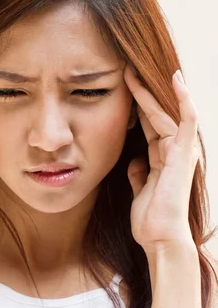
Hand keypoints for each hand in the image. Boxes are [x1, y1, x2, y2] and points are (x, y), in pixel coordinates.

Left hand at [123, 64, 200, 251]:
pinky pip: (186, 119)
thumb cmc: (150, 218)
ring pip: (165, 112)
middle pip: (155, 114)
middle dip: (140, 93)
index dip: (136, 106)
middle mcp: (173, 150)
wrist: (159, 236)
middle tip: (125, 71)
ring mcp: (181, 150)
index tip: (121, 88)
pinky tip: (176, 79)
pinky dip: (183, 98)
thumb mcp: (138, 189)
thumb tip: (134, 160)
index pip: (148, 124)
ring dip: (150, 91)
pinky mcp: (184, 152)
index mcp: (161, 157)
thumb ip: (138, 173)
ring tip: (133, 71)